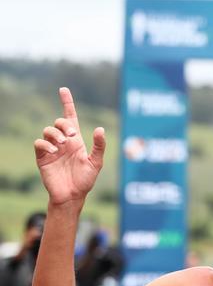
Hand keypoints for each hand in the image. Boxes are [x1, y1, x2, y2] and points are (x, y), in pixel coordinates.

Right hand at [34, 87, 105, 205]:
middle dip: (65, 125)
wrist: (72, 195)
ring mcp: (52, 148)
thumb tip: (100, 129)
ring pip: (48, 130)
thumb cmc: (85, 180)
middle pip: (59, 122)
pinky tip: (54, 151)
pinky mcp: (43, 157)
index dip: (67, 103)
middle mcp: (64, 142)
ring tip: (63, 145)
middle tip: (72, 136)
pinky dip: (46, 144)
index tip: (63, 89)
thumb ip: (99, 147)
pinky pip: (39, 143)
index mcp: (77, 141)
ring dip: (55, 134)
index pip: (71, 118)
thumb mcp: (96, 163)